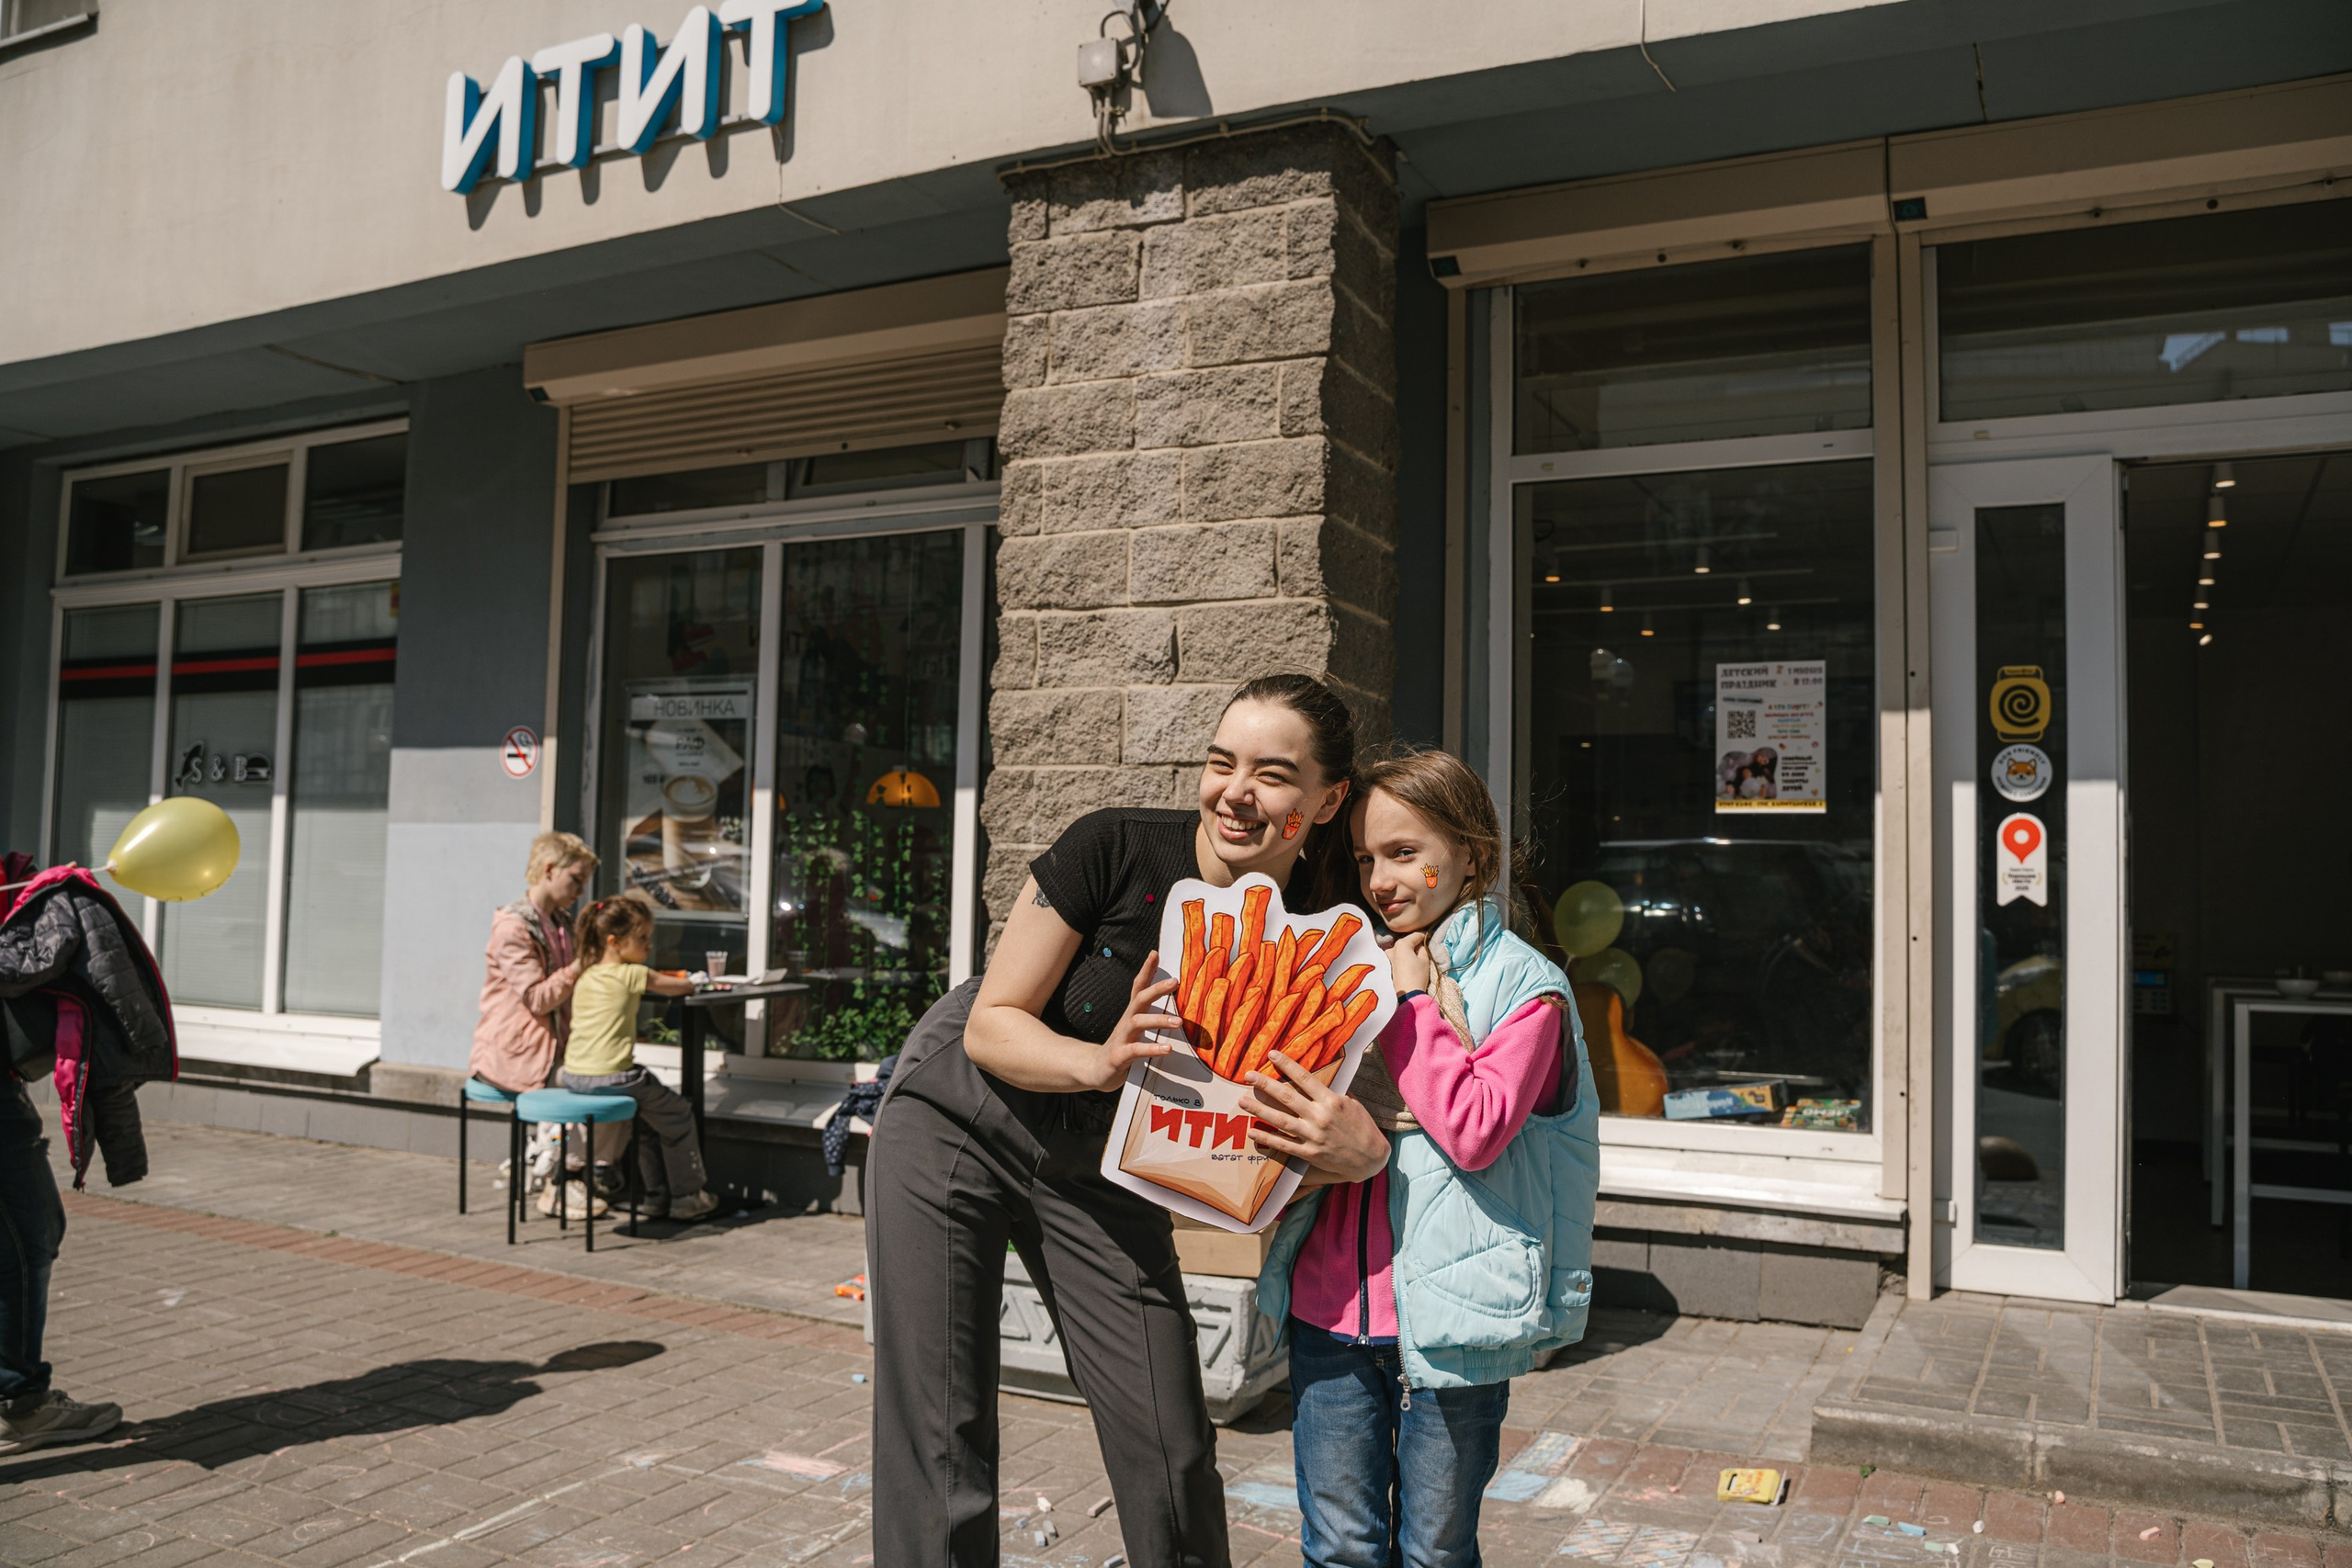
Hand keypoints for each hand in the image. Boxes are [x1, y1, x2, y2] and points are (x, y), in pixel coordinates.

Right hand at [1094, 951, 1181, 1091]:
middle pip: (1139, 999)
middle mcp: (1126, 1022)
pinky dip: (1151, 1048)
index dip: (1145, 970)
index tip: (1155, 953)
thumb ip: (1151, 1013)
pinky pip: (1135, 1050)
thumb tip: (1168, 1001)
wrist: (1096, 1069)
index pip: (1138, 987)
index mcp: (1132, 1014)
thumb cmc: (1123, 1045)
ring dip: (1158, 1020)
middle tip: (1175, 982)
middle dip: (1156, 989)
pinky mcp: (1119, 1056)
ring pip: (1137, 1023)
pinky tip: (1166, 1048)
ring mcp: (1121, 1038)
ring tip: (1179, 1022)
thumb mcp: (1136, 1026)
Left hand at [1241, 1053, 1390, 1181]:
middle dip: (1265, 1084)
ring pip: (1280, 1120)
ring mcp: (1313, 1136)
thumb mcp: (1352, 1103)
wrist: (1371, 1158)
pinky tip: (1252, 1132)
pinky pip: (1283, 1144)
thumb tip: (1320, 1073)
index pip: (1304, 1078)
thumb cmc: (1362, 1126)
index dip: (1287, 1065)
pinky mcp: (1309, 1153)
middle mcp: (1320, 1117)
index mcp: (1331, 1100)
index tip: (1272, 1054)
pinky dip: (1266, 1138)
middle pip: (1287, 1097)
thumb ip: (1333, 1090)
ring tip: (1242, 1101)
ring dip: (1259, 1110)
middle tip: (1248, 1075)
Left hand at [1387, 932, 1430, 994]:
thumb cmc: (1417, 975)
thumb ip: (1423, 949)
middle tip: (1424, 946)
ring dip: (1408, 949)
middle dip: (1415, 942)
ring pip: (1401, 949)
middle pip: (1406, 941)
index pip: (1415, 935)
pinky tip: (1409, 960)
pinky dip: (1403, 956)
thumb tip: (1421, 945)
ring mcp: (1388, 957)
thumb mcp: (1424, 960)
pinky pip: (1397, 956)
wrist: (1407, 994)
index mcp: (1402, 944)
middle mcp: (1393, 948)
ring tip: (1417, 954)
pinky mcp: (1387, 965)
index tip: (1430, 937)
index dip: (1424, 936)